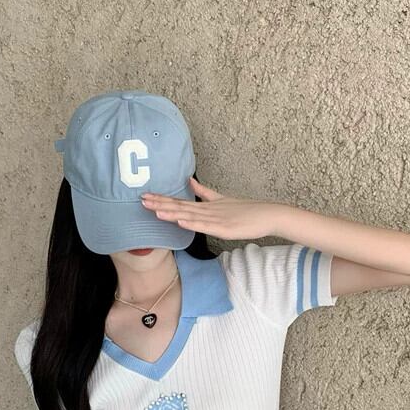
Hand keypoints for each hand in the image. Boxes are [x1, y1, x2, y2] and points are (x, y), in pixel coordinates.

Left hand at [140, 176, 281, 241]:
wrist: (268, 214)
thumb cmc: (247, 210)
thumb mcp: (222, 199)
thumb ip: (204, 193)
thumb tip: (189, 181)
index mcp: (206, 206)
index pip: (180, 202)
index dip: (162, 199)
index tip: (145, 196)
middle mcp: (208, 210)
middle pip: (181, 207)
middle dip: (160, 204)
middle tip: (141, 200)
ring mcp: (216, 219)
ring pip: (191, 216)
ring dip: (173, 213)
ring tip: (155, 210)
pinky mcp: (225, 228)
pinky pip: (206, 226)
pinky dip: (193, 224)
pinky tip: (181, 222)